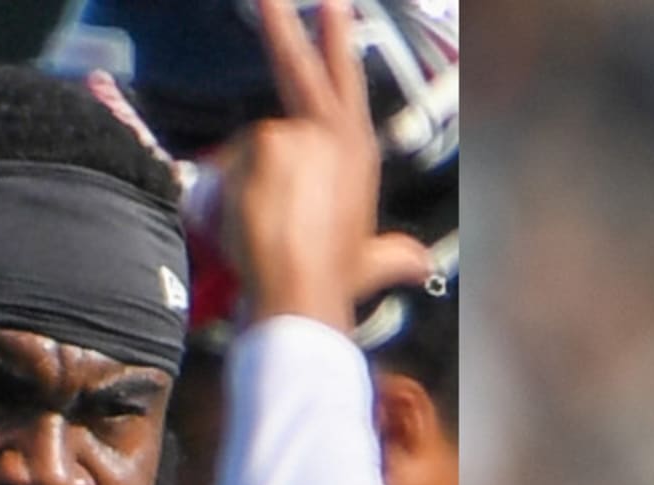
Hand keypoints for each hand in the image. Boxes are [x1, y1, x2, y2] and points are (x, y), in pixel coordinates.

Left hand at [223, 0, 430, 329]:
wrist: (303, 287)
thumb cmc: (335, 278)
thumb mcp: (372, 263)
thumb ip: (396, 256)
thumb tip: (422, 265)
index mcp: (358, 156)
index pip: (347, 87)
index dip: (338, 45)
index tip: (332, 8)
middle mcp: (333, 137)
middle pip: (305, 69)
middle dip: (285, 27)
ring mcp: (299, 133)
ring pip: (255, 147)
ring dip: (249, 182)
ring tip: (264, 223)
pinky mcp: (268, 139)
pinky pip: (233, 159)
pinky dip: (231, 187)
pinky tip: (248, 213)